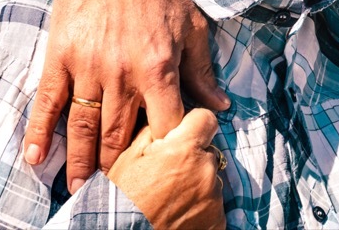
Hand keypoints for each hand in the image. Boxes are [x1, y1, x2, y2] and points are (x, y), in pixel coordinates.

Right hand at [21, 0, 228, 191]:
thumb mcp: (192, 26)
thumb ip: (202, 71)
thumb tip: (221, 107)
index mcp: (159, 67)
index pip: (165, 124)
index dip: (165, 152)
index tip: (164, 172)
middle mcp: (122, 73)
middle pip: (120, 135)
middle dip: (119, 169)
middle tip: (117, 195)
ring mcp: (87, 66)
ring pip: (84, 126)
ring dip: (81, 161)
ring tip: (78, 189)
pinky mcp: (59, 56)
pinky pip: (46, 102)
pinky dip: (39, 132)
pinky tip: (36, 157)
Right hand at [109, 108, 226, 229]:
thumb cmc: (120, 199)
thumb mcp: (128, 158)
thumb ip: (153, 132)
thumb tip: (167, 121)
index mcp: (185, 150)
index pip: (206, 119)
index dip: (194, 126)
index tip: (183, 137)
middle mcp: (205, 171)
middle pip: (207, 153)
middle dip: (192, 160)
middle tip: (168, 178)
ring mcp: (214, 198)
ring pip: (210, 181)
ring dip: (196, 186)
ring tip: (170, 201)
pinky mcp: (218, 221)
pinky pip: (214, 207)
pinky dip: (200, 210)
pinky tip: (179, 216)